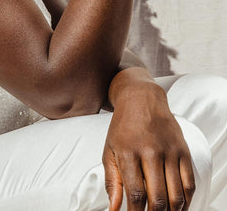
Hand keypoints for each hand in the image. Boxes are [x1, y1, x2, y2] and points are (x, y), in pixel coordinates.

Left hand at [102, 82, 195, 210]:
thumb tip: (113, 209)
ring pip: (176, 195)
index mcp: (128, 153)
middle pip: (158, 198)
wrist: (141, 99)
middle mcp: (150, 152)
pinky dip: (186, 201)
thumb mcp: (110, 151)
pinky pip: (189, 183)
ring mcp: (169, 151)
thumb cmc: (123, 127)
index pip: (135, 194)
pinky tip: (178, 207)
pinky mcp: (183, 150)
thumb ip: (112, 182)